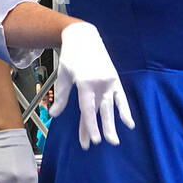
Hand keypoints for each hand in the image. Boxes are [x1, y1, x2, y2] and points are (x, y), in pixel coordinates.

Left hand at [51, 21, 134, 148]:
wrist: (84, 37)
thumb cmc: (70, 57)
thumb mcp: (63, 76)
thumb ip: (62, 97)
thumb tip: (54, 114)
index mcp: (85, 82)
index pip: (87, 109)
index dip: (89, 126)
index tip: (91, 142)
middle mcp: (99, 83)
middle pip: (99, 111)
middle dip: (99, 129)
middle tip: (98, 144)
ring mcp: (109, 81)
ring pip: (110, 108)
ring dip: (112, 125)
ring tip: (114, 141)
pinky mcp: (115, 79)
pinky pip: (121, 98)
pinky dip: (125, 111)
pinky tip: (129, 124)